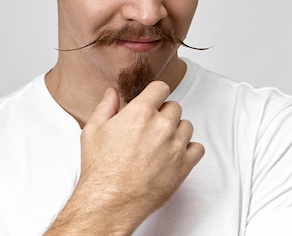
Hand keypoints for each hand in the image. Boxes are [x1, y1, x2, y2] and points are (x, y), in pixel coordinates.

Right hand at [46, 81, 203, 234]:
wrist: (110, 202)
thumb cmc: (101, 169)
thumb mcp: (93, 130)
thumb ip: (105, 106)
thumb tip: (112, 93)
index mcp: (140, 112)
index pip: (161, 88)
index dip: (155, 93)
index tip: (153, 100)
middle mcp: (161, 126)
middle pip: (174, 107)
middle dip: (163, 114)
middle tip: (151, 128)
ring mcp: (175, 146)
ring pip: (187, 126)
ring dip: (176, 131)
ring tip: (160, 143)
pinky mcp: (183, 166)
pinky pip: (198, 148)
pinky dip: (188, 150)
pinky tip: (173, 155)